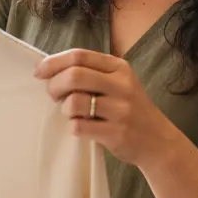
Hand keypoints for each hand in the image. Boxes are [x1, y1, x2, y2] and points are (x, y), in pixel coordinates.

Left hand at [34, 49, 178, 166]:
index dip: (54, 62)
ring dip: (65, 109)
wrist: (157, 141)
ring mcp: (121, 110)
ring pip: (75, 102)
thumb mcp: (119, 83)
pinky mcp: (116, 133)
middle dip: (55, 85)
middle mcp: (122, 85)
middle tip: (52, 96)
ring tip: (71, 113)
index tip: (39, 71)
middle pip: (75, 76)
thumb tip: (50, 69)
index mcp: (119, 68)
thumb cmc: (129, 109)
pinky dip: (74, 127)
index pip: (79, 56)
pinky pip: (80, 127)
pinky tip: (82, 127)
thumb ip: (92, 73)